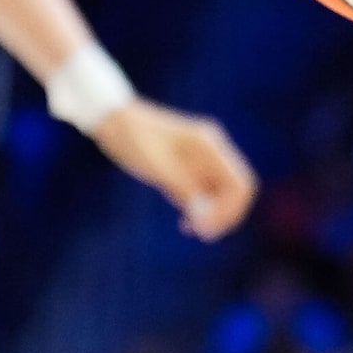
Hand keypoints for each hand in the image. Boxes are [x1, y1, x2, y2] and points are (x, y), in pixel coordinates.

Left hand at [92, 98, 257, 240]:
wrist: (111, 119)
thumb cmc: (133, 139)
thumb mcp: (159, 168)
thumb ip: (185, 192)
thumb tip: (206, 219)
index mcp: (209, 145)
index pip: (241, 184)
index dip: (232, 211)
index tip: (208, 227)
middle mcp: (211, 149)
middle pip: (234, 191)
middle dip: (222, 214)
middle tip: (201, 233)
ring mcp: (201, 156)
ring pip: (220, 193)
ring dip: (210, 213)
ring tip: (187, 225)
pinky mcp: (189, 164)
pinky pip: (204, 191)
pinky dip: (198, 206)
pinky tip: (184, 218)